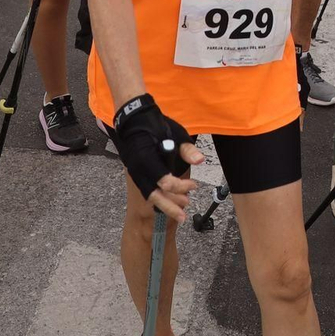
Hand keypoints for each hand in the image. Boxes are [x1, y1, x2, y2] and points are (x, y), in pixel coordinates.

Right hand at [112, 95, 202, 222]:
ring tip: (181, 208)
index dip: (180, 187)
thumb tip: (200, 160)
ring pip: (149, 194)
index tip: (193, 185)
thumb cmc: (155, 126)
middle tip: (184, 215)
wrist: (134, 119)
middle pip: (153, 194)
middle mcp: (138, 168)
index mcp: (147, 158)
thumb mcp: (175, 134)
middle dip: (169, 207)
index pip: (164, 181)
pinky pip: (146, 189)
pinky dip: (158, 196)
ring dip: (164, 203)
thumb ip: (187, 150)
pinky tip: (170, 200)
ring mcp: (135, 172)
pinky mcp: (136, 172)